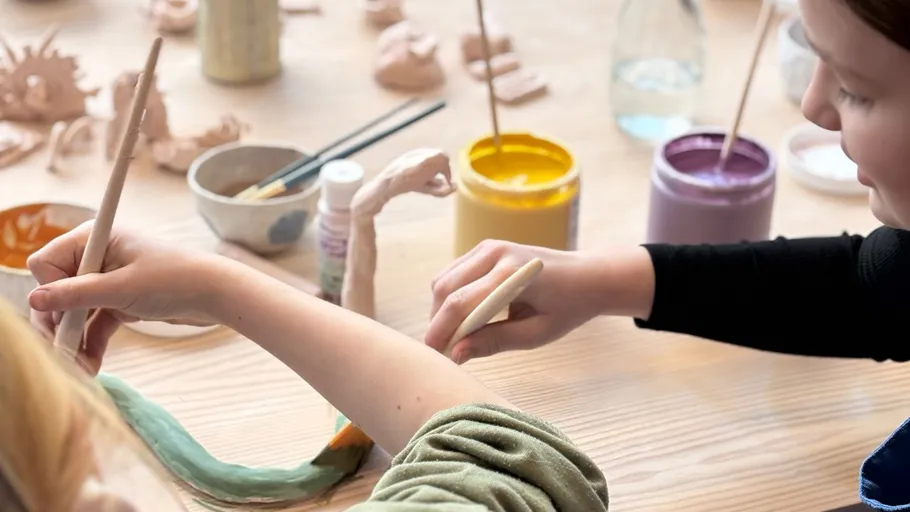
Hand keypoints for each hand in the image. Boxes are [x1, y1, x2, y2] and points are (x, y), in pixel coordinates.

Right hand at [27, 221, 222, 373]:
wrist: (217, 294)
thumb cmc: (174, 280)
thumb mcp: (122, 289)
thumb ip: (77, 294)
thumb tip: (34, 300)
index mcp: (95, 239)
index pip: (47, 263)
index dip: (50, 290)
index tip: (62, 316)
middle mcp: (98, 256)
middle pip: (57, 291)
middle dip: (58, 323)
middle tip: (62, 353)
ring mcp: (109, 280)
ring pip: (75, 312)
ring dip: (74, 339)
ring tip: (79, 368)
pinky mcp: (121, 301)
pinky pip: (94, 323)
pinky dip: (92, 342)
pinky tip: (92, 364)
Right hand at [425, 240, 608, 363]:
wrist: (587, 275)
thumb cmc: (568, 308)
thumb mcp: (537, 333)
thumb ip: (496, 342)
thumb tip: (457, 354)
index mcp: (512, 274)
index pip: (462, 304)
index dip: (442, 331)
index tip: (435, 356)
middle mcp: (495, 253)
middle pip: (445, 289)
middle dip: (437, 321)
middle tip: (442, 350)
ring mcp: (488, 246)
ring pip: (443, 279)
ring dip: (440, 309)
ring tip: (453, 336)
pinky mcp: (484, 248)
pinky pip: (453, 273)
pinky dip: (448, 296)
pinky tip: (462, 318)